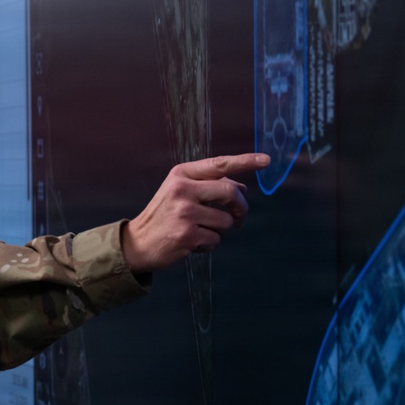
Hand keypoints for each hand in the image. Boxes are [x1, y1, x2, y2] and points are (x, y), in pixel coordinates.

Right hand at [121, 154, 269, 272]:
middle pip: (230, 193)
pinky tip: (193, 243)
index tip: (266, 160)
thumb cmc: (164, 216)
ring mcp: (184, 212)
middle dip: (240, 207)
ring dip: (220, 230)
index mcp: (181, 174)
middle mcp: (182, 189)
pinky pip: (216, 240)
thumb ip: (209, 186)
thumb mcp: (180, 192)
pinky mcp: (187, 235)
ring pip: (226, 221)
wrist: (138, 242)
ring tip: (202, 231)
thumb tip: (242, 187)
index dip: (245, 161)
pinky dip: (209, 244)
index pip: (219, 165)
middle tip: (239, 217)